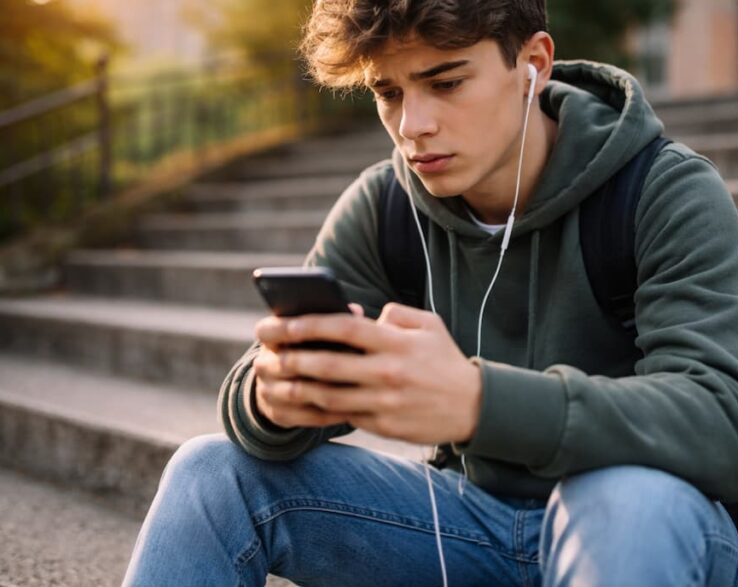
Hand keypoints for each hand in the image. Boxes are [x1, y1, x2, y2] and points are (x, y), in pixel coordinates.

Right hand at [251, 303, 363, 429]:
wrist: (288, 385)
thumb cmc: (312, 349)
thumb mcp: (315, 333)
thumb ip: (332, 320)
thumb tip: (355, 310)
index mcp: (270, 339)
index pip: (267, 330)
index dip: (284, 328)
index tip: (308, 325)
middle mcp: (264, 365)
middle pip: (286, 363)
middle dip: (317, 362)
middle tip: (350, 362)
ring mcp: (268, 392)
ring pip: (296, 391)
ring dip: (326, 390)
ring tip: (356, 388)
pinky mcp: (279, 415)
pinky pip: (305, 415)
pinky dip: (329, 412)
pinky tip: (352, 408)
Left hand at [252, 302, 481, 444]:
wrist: (474, 407)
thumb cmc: (445, 360)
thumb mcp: (430, 325)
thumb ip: (395, 314)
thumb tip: (360, 315)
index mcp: (396, 342)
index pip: (344, 329)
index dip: (308, 324)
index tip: (280, 322)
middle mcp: (387, 372)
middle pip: (327, 363)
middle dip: (289, 356)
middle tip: (264, 350)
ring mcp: (383, 401)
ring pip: (326, 394)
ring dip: (293, 386)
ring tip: (270, 377)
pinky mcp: (381, 424)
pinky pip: (338, 416)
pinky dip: (310, 409)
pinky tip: (291, 402)